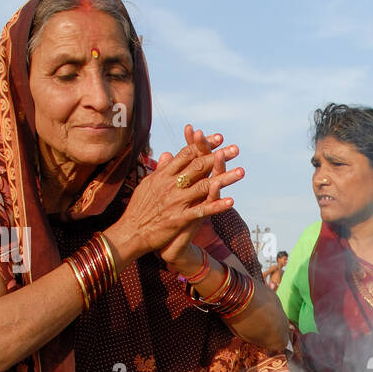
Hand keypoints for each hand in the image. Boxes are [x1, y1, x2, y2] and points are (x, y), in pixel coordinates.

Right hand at [106, 130, 242, 262]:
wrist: (131, 232)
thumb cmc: (139, 208)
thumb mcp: (147, 184)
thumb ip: (161, 169)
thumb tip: (168, 154)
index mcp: (163, 174)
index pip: (186, 155)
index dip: (203, 145)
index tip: (219, 138)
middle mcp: (170, 185)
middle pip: (198, 166)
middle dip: (218, 157)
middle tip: (236, 149)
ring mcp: (175, 201)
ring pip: (203, 186)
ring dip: (224, 179)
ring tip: (241, 172)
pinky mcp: (178, 218)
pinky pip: (201, 211)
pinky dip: (216, 206)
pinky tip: (231, 201)